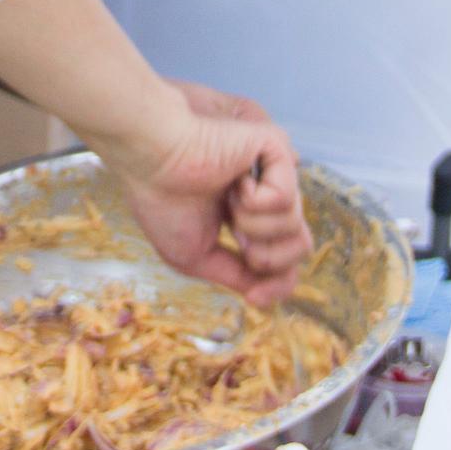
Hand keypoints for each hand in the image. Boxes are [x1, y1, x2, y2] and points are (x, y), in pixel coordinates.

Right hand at [114, 79, 313, 307]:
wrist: (151, 161)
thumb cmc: (161, 201)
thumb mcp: (195, 256)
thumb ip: (235, 275)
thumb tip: (263, 295)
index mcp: (245, 216)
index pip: (282, 256)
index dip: (276, 284)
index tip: (254, 300)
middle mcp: (265, 193)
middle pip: (300, 246)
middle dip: (269, 260)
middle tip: (237, 240)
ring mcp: (272, 172)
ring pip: (295, 226)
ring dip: (253, 227)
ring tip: (226, 201)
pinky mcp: (277, 149)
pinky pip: (284, 199)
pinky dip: (252, 203)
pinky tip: (232, 181)